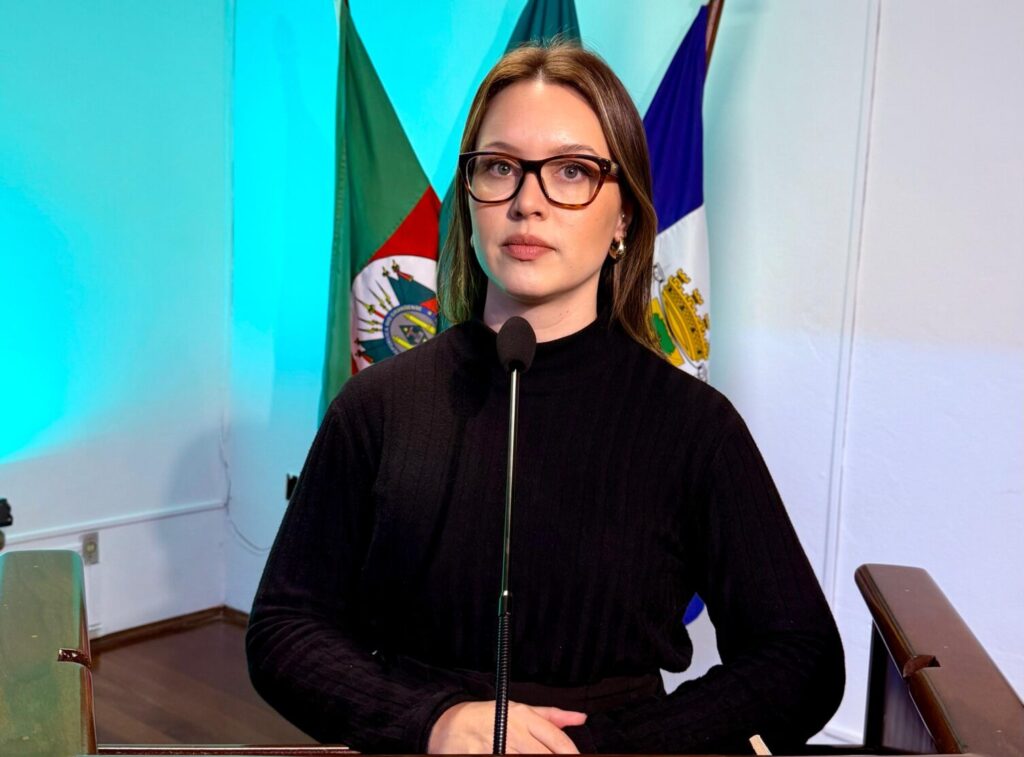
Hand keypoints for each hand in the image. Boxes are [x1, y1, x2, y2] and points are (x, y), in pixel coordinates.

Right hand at [427, 700, 586, 753]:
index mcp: (523, 716)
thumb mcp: (518, 709)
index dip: (571, 754)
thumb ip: (551, 716)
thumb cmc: (486, 717)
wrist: (447, 723)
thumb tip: (580, 717)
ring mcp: (495, 747)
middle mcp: (511, 731)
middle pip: (543, 756)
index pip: (557, 740)